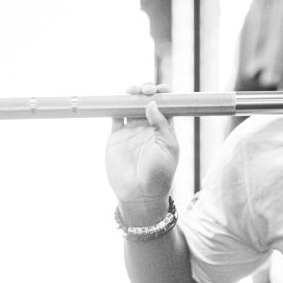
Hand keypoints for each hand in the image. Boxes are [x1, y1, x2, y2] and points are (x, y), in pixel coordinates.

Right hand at [105, 83, 179, 217]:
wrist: (140, 193)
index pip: (165, 105)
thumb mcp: (168, 147)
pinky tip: (117, 98)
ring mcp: (131, 130)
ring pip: (129, 104)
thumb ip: (162, 124)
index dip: (163, 94)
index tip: (161, 90)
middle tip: (145, 89)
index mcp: (164, 128)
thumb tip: (152, 103)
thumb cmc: (160, 173)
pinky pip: (114, 115)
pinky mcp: (116, 136)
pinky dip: (114, 104)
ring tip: (131, 91)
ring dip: (130, 93)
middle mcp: (148, 127)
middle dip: (146, 90)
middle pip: (146, 100)